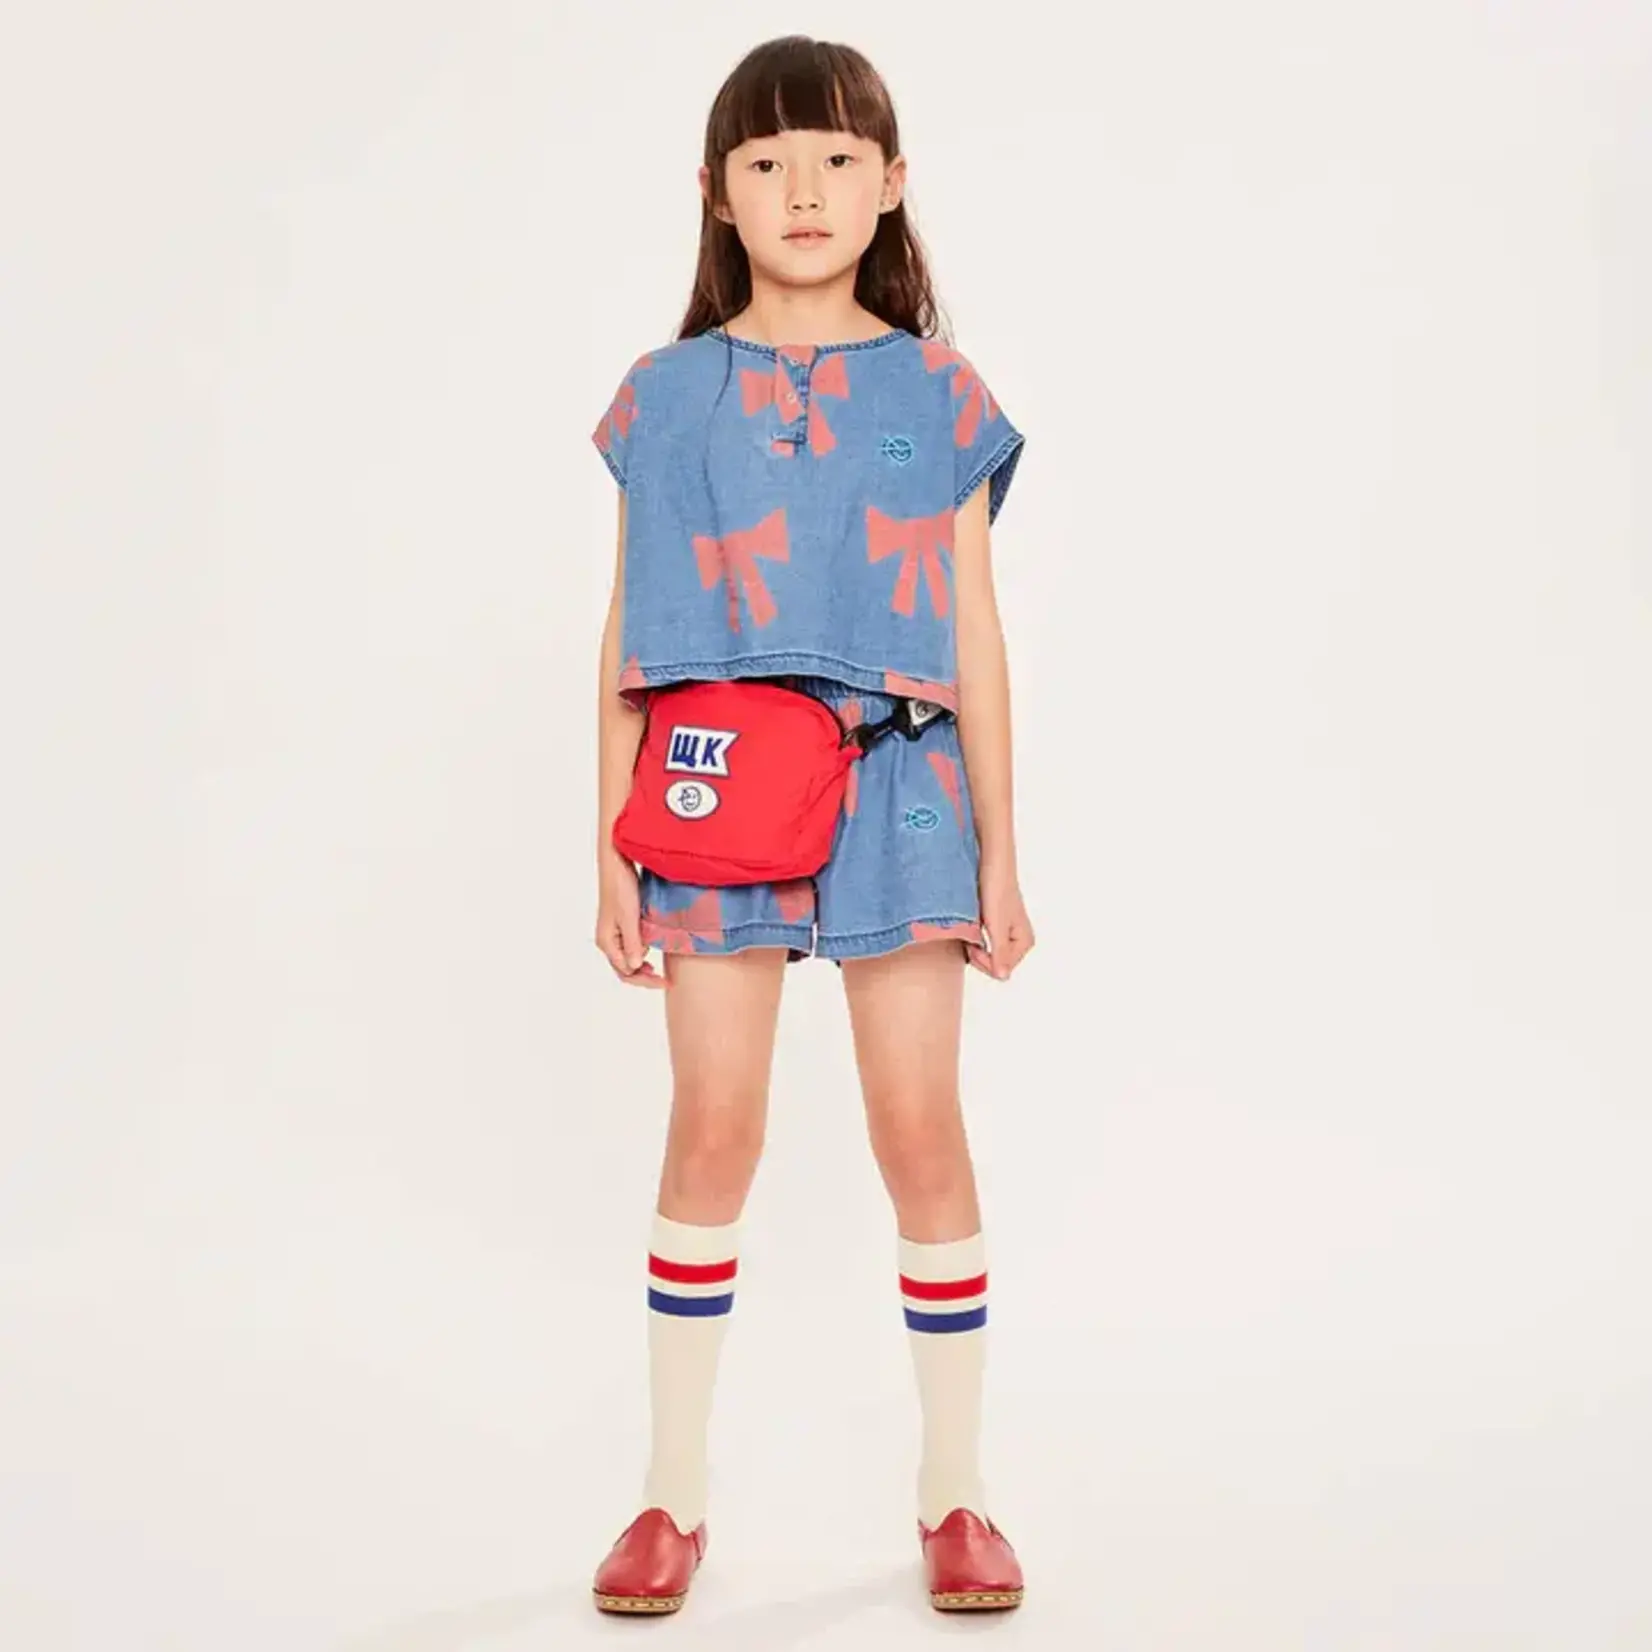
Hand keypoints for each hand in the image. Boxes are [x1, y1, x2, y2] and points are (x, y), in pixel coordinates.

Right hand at [595, 851, 664, 988]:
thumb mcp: (629, 918)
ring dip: (642, 966)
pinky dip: (641, 953)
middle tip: (664, 979)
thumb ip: (632, 944)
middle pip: (624, 969)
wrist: (616, 865)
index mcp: (607, 942)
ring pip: (627, 958)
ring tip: (660, 967)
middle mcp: (608, 940)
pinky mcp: (620, 924)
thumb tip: (634, 967)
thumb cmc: (621, 889)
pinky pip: (630, 946)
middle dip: (643, 977)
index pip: (625, 973)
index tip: (664, 980)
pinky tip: (652, 949)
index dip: (645, 980)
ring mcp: (613, 933)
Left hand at [967, 858, 1034, 980]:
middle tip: (969, 937)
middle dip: (979, 955)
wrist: (991, 862)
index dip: (983, 961)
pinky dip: (973, 938)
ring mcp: (1005, 933)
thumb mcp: (996, 924)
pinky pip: (983, 943)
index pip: (1001, 971)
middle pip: (994, 965)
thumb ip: (999, 951)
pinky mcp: (994, 925)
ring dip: (975, 946)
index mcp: (1024, 942)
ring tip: (970, 928)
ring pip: (987, 954)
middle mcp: (1018, 940)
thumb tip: (1002, 976)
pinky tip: (969, 926)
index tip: (972, 945)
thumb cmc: (997, 888)